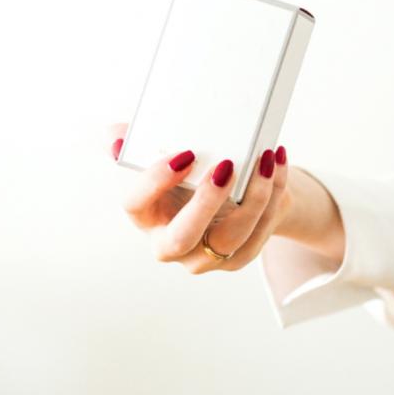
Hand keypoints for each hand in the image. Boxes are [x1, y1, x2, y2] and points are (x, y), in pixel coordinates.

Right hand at [105, 123, 291, 272]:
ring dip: (251, 199)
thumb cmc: (189, 173)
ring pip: (230, 238)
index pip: (136, 204)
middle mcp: (171, 244)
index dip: (154, 181)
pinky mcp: (239, 256)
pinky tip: (277, 165)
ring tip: (264, 161)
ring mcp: (205, 257)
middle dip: (204, 203)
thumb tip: (115, 137)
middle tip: (225, 166)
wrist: (230, 194)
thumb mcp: (162, 156)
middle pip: (181, 237)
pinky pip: (260, 231)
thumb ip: (135, 145)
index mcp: (145, 215)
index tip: (183, 154)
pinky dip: (273, 197)